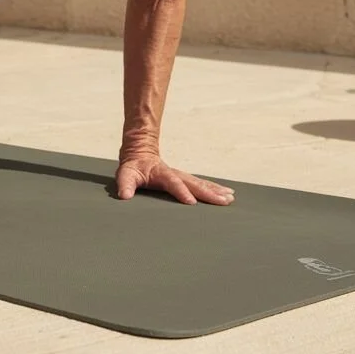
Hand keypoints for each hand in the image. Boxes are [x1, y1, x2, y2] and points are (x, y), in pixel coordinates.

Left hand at [116, 152, 234, 205]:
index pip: (173, 183)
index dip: (181, 192)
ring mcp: (182, 176)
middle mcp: (175, 174)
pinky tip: (226, 194)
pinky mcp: (185, 179)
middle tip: (224, 201)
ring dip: (215, 191)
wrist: (140, 151)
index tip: (191, 202)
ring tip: (230, 198)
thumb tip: (124, 196)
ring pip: (201, 183)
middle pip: (194, 183)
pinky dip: (214, 189)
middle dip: (209, 193)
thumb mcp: (126, 174)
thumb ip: (125, 184)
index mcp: (161, 174)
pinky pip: (201, 184)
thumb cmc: (133, 166)